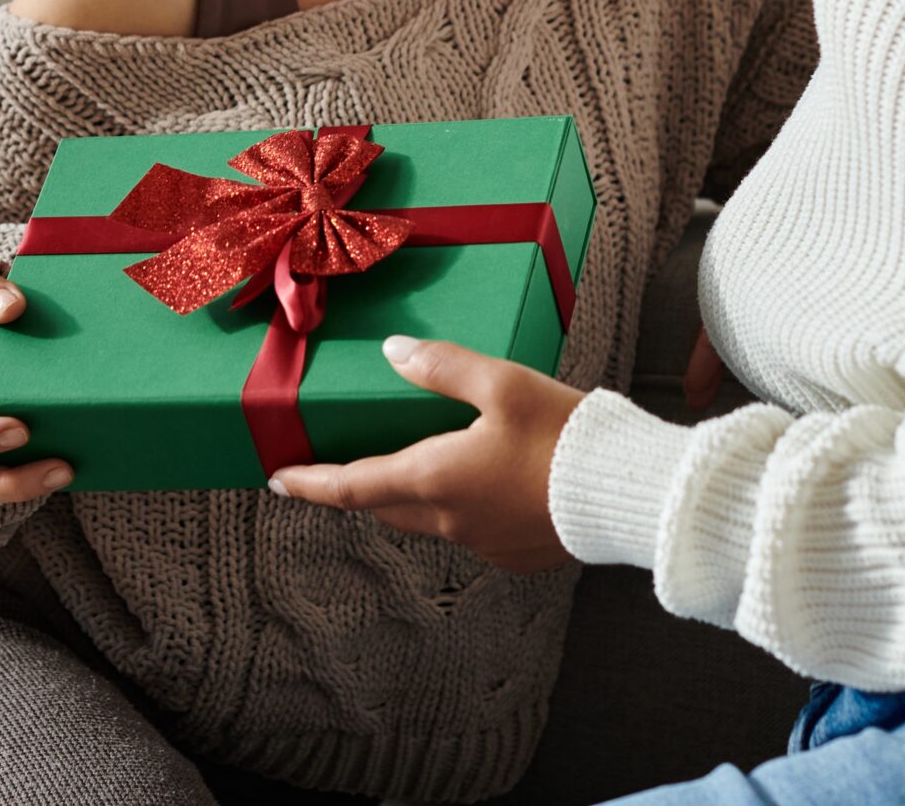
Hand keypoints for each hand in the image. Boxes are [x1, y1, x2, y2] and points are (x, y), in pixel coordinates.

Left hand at [268, 336, 585, 572]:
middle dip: (356, 487)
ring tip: (410, 461)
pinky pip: (467, 529)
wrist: (628, 494)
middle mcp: (449, 520)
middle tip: (338, 464)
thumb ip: (443, 367)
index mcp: (434, 478)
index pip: (350, 487)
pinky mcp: (515, 552)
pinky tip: (478, 479)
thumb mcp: (501, 383)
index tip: (276, 479)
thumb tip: (392, 352)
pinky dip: (454, 505)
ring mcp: (483, 542)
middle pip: (383, 506)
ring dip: (407, 494)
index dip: (308, 483)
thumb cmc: (564, 435)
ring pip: (425, 518)